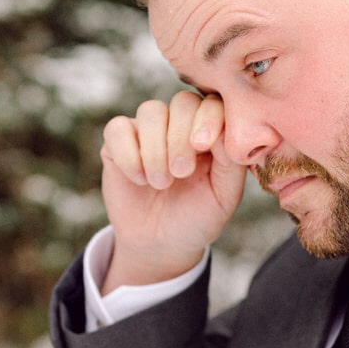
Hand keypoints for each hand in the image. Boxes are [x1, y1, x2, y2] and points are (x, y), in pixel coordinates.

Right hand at [98, 90, 245, 290]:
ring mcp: (149, 131)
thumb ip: (230, 160)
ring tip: (160, 183)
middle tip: (181, 173)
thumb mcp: (224, 195)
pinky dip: (129, 154)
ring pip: (151, 111)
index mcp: (212, 132)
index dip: (207, 118)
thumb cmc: (198, 217)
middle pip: (182, 102)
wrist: (162, 244)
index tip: (202, 146)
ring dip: (156, 149)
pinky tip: (139, 179)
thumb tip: (223, 128)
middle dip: (181, 137)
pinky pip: (118, 128)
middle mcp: (181, 124)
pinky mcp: (118, 142)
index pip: (213, 103)